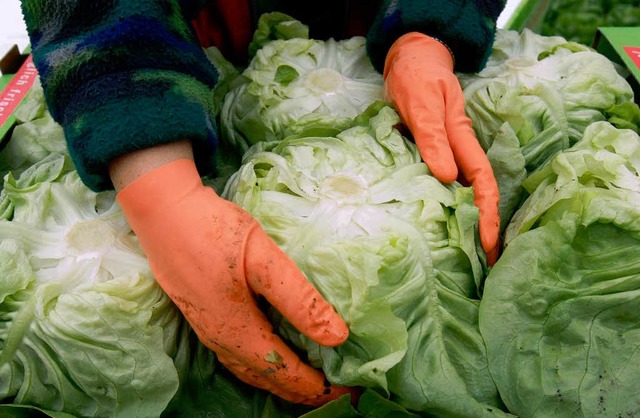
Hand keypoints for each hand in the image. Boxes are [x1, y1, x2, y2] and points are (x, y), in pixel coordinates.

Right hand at [115, 157, 353, 405]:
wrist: (161, 211)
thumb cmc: (213, 230)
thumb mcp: (263, 259)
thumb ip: (299, 299)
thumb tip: (337, 337)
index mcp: (237, 329)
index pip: (283, 370)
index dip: (316, 385)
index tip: (347, 391)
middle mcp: (219, 338)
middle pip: (265, 378)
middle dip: (301, 391)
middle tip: (335, 395)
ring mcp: (206, 328)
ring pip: (248, 370)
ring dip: (279, 382)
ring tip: (306, 385)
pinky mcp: (201, 315)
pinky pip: (235, 357)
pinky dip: (259, 368)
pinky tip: (267, 360)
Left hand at [383, 32, 499, 263]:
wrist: (408, 61)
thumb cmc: (415, 78)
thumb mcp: (421, 104)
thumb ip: (432, 138)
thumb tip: (447, 178)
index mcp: (461, 139)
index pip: (482, 183)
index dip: (487, 214)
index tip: (488, 244)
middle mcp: (457, 150)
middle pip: (478, 194)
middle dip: (484, 227)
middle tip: (486, 264)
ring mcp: (444, 153)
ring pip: (461, 193)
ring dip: (466, 221)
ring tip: (467, 256)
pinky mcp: (428, 155)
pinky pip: (440, 185)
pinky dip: (444, 207)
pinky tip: (440, 226)